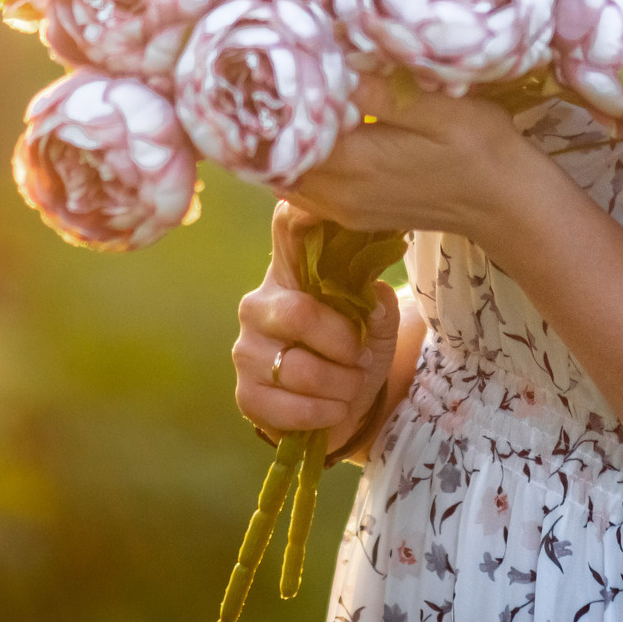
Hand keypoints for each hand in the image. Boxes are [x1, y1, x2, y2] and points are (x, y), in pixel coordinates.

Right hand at [233, 201, 399, 445]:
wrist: (346, 407)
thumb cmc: (356, 351)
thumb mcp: (376, 324)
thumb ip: (377, 304)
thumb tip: (373, 296)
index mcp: (291, 273)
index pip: (286, 229)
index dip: (299, 214)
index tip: (315, 209)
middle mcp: (259, 304)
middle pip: (298, 314)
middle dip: (343, 344)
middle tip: (362, 357)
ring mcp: (247, 350)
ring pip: (300, 369)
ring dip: (341, 385)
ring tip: (351, 387)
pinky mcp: (246, 394)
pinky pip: (288, 407)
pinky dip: (323, 413)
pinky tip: (334, 408)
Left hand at [278, 75, 546, 241]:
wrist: (508, 204)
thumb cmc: (482, 149)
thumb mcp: (442, 110)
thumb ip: (385, 93)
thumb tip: (336, 62)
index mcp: (354, 165)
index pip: (284, 135)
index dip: (269, 101)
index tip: (260, 63)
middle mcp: (337, 195)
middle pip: (274, 159)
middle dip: (266, 121)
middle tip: (261, 70)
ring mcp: (343, 209)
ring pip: (285, 175)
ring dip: (280, 140)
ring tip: (279, 94)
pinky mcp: (353, 212)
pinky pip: (304, 186)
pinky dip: (296, 159)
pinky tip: (308, 126)